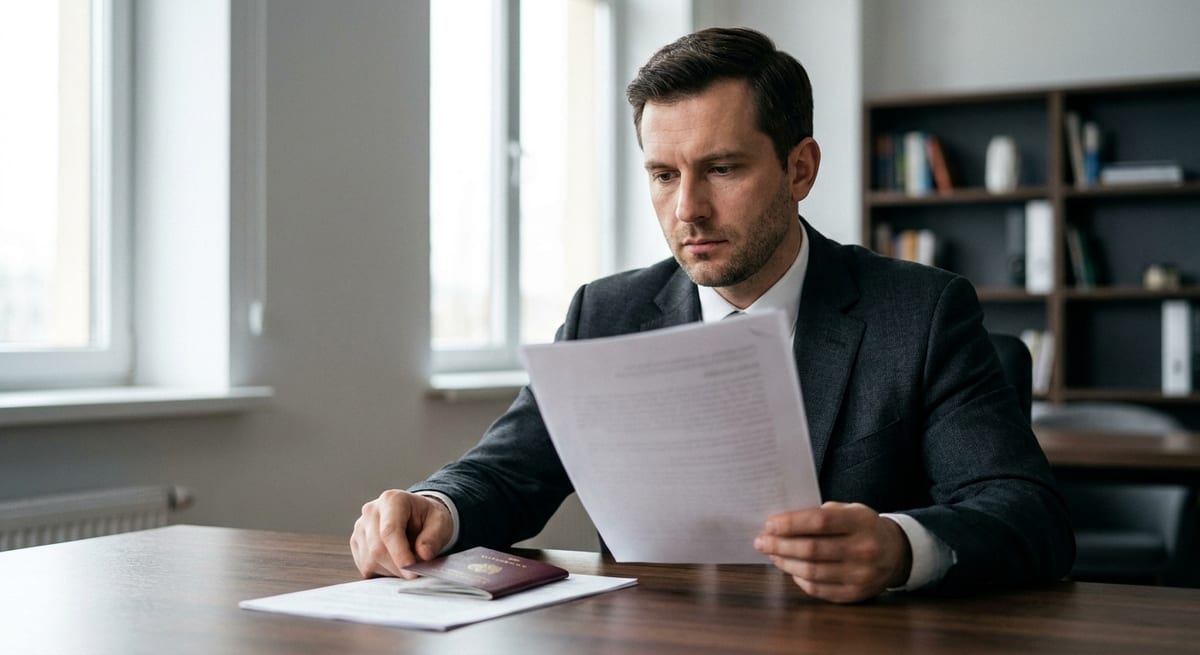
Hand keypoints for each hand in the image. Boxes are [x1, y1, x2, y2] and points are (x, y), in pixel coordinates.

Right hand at [350, 489, 453, 578]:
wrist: (417, 516)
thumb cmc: (428, 518)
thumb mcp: (440, 523)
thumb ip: (433, 538)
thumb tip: (424, 555)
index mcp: (392, 500)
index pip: (389, 530)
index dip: (400, 553)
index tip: (412, 570)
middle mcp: (371, 511)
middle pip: (377, 548)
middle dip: (398, 567)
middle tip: (417, 572)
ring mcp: (360, 528)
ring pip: (370, 561)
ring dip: (392, 570)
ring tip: (408, 561)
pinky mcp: (356, 543)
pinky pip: (366, 567)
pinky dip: (383, 572)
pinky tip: (396, 562)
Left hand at [753, 501, 911, 602]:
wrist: (896, 553)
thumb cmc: (864, 527)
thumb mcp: (850, 510)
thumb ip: (821, 513)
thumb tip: (782, 522)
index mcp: (861, 522)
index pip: (820, 522)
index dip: (791, 524)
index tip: (769, 524)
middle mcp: (863, 550)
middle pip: (812, 549)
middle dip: (780, 545)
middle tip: (761, 541)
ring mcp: (860, 575)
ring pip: (811, 572)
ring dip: (785, 562)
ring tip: (771, 554)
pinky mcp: (855, 594)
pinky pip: (818, 589)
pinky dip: (799, 579)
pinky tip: (790, 568)